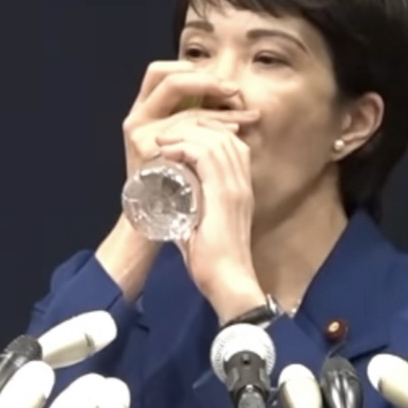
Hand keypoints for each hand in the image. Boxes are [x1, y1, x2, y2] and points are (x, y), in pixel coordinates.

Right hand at [122, 60, 259, 179]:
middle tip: (235, 91)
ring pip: (187, 111)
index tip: (220, 82)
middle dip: (209, 83)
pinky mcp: (147, 153)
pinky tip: (234, 133)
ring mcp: (140, 135)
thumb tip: (229, 96)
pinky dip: (214, 131)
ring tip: (245, 117)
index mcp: (143, 112)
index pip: (159, 73)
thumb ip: (191, 120)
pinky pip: (188, 134)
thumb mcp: (179, 145)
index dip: (189, 69)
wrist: (153, 223)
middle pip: (172, 81)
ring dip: (220, 113)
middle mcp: (137, 119)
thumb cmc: (173, 185)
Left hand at [155, 120, 266, 323]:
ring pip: (215, 138)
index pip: (230, 142)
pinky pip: (206, 155)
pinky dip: (184, 147)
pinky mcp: (225, 194)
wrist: (227, 282)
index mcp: (240, 187)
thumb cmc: (213, 262)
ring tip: (164, 141)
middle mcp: (242, 182)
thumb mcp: (200, 225)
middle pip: (224, 133)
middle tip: (167, 134)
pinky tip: (168, 152)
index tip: (177, 138)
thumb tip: (168, 199)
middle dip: (194, 125)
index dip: (204, 132)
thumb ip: (190, 208)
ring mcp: (236, 187)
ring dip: (186, 134)